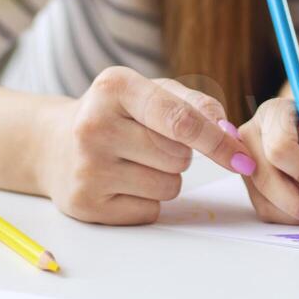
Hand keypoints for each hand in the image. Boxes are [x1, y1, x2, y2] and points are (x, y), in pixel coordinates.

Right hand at [39, 66, 254, 224]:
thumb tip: (230, 134)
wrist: (54, 144)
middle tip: (151, 142)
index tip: (243, 159)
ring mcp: (86, 168)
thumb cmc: (118, 114)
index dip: (218, 141)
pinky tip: (122, 182)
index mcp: (114, 87)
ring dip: (165, 177)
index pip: (180, 120)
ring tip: (135, 161)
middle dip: (180, 153)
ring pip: (168, 186)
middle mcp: (93, 126)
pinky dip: (147, 200)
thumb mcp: (152, 92)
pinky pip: (150, 210)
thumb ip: (197, 106)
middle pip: (178, 157)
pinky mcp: (86, 205)